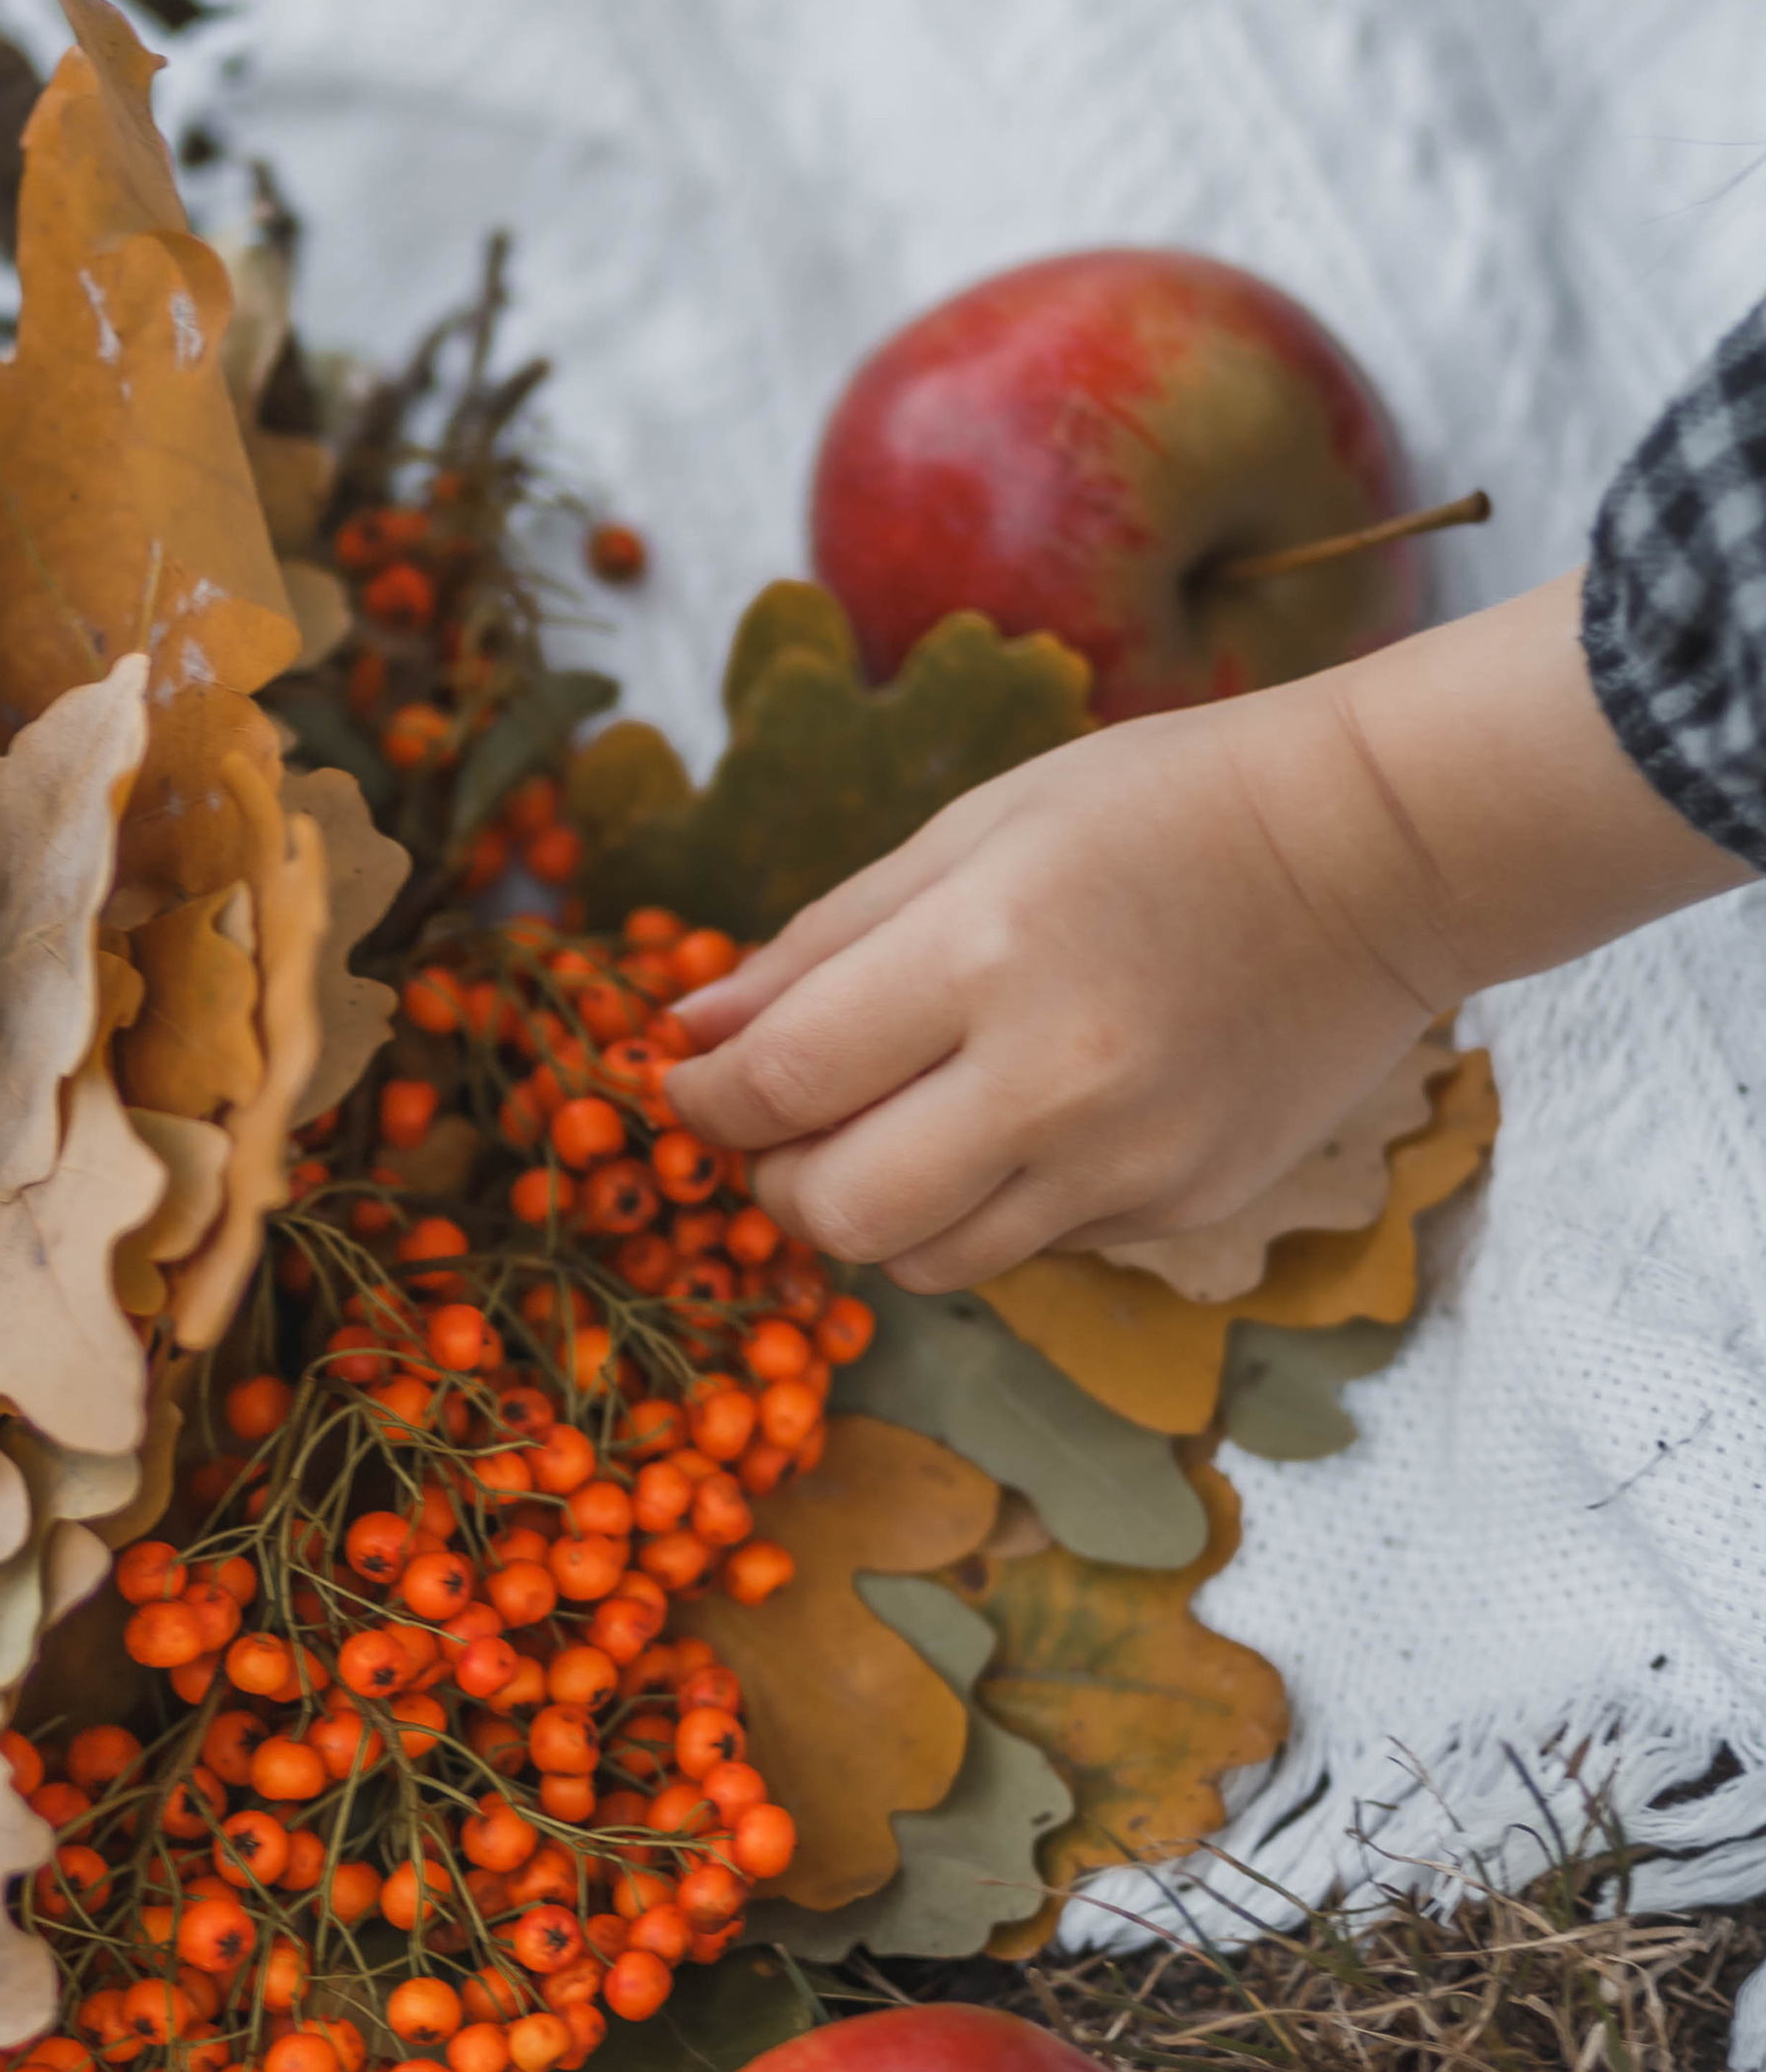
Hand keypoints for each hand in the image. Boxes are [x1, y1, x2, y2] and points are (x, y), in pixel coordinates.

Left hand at [662, 575, 1746, 1292]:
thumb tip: (693, 1028)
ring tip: (892, 1128)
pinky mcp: (1180, 1209)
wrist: (1380, 854)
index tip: (691, 1084)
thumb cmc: (1163, 809)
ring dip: (874, 1212)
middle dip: (778, 1181)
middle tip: (782, 1126)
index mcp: (984, 955)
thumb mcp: (974, 828)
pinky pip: (1030, 1248)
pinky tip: (1023, 1121)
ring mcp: (1126, 1163)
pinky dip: (987, 1205)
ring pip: (927, 1262)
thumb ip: (824, 942)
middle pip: (838, 1211)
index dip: (707, 1100)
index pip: (784, 1082)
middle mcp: (1053, 1082)